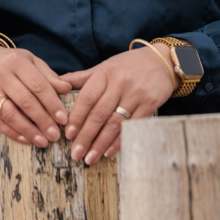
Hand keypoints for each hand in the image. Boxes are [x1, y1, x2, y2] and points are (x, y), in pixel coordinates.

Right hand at [0, 45, 72, 147]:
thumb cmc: (12, 62)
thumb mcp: (31, 62)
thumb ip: (48, 76)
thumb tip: (67, 89)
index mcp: (16, 62)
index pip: (38, 85)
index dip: (52, 104)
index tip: (64, 120)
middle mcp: (0, 74)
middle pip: (24, 101)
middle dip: (42, 120)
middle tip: (55, 135)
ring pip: (9, 114)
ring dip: (28, 130)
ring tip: (43, 141)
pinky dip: (11, 133)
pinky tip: (25, 140)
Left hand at [59, 47, 175, 164]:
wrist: (162, 61)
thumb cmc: (129, 65)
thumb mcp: (105, 66)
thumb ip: (82, 78)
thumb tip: (57, 84)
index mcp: (105, 73)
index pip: (87, 98)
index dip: (76, 117)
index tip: (68, 134)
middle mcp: (119, 83)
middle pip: (99, 113)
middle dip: (85, 136)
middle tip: (75, 153)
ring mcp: (135, 94)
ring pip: (114, 123)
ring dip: (100, 143)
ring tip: (89, 158)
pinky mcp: (149, 104)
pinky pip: (132, 126)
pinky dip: (119, 140)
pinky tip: (109, 152)